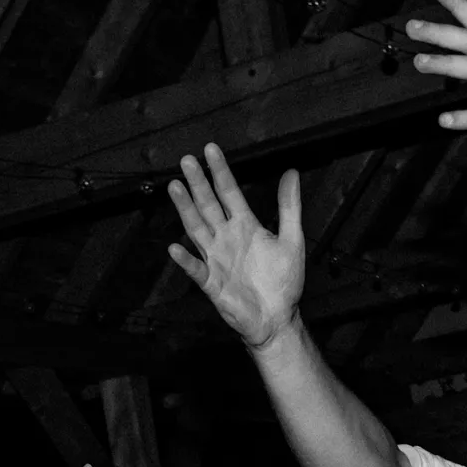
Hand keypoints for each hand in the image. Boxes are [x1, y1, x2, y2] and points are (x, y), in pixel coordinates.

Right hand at [165, 144, 303, 350]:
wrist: (277, 317)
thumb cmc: (283, 281)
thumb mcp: (292, 239)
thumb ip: (289, 207)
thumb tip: (291, 172)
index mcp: (245, 225)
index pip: (229, 192)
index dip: (220, 171)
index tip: (210, 149)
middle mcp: (226, 238)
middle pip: (208, 205)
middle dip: (198, 183)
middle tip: (187, 160)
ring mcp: (216, 259)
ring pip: (196, 229)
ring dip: (186, 210)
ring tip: (175, 187)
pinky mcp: (212, 284)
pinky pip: (197, 270)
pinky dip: (186, 260)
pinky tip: (175, 248)